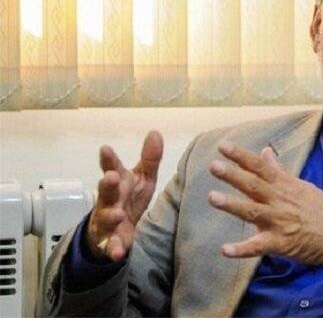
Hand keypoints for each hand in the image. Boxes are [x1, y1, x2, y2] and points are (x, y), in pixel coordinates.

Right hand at [86, 131, 163, 261]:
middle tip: (110, 177)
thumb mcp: (142, 178)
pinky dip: (114, 249)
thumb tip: (156, 132)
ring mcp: (106, 221)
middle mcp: (108, 200)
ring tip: (117, 214)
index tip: (105, 148)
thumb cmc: (128, 197)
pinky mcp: (110, 241)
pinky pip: (111, 246)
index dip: (108, 159)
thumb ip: (149, 158)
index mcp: (117, 183)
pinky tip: (118, 253)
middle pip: (105, 191)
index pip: (111, 167)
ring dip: (110, 216)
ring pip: (105, 217)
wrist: (113, 230)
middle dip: (106, 184)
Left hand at [208, 141, 322, 266]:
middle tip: (214, 165)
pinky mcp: (280, 243)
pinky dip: (241, 250)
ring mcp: (279, 222)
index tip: (223, 146)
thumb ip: (279, 171)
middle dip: (233, 175)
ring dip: (232, 205)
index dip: (241, 156)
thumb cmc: (322, 209)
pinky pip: (258, 247)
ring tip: (213, 197)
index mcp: (284, 185)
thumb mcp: (302, 185)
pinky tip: (225, 250)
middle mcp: (279, 201)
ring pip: (252, 211)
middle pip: (253, 185)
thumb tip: (265, 152)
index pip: (260, 167)